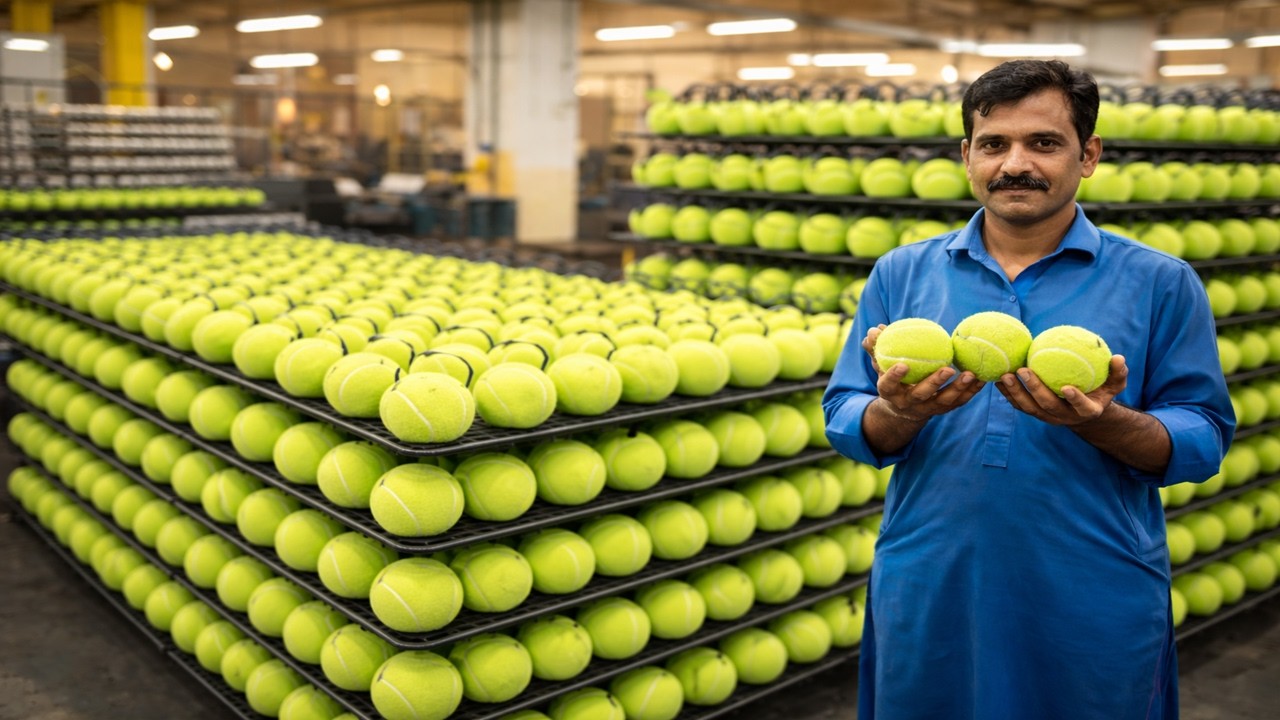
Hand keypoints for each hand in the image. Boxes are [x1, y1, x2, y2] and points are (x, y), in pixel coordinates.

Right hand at [863, 324, 985, 422]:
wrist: (902, 408)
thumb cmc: (891, 378)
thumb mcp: (879, 364)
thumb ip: (876, 347)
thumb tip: (874, 329)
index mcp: (890, 391)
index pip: (888, 385)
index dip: (894, 377)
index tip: (903, 365)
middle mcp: (908, 402)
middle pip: (921, 394)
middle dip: (934, 383)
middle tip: (948, 369)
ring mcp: (927, 408)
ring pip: (944, 401)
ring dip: (958, 389)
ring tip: (970, 374)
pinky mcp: (943, 409)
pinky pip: (959, 401)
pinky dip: (970, 391)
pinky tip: (981, 378)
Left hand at [995, 355, 1128, 425]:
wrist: (1084, 410)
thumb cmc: (1100, 391)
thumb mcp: (1115, 384)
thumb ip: (1118, 373)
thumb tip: (1119, 358)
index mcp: (1087, 411)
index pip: (1081, 407)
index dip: (1075, 399)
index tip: (1067, 387)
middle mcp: (1065, 417)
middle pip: (1047, 406)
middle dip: (1035, 390)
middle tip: (1023, 370)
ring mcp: (1048, 417)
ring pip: (1029, 408)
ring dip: (1016, 392)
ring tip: (1005, 375)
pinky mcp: (1035, 413)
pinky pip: (1019, 405)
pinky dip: (1008, 394)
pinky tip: (998, 380)